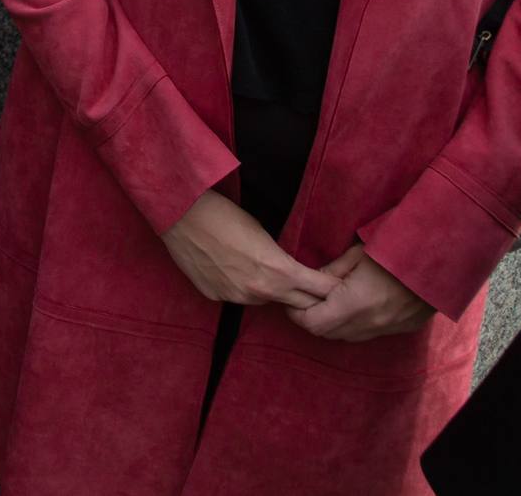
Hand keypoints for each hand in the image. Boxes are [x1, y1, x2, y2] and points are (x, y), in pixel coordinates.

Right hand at [160, 190, 341, 307]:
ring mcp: (236, 298)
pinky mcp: (215, 297)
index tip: (340, 285)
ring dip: (269, 291)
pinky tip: (227, 266)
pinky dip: (239, 287)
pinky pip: (237, 296)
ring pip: (265, 301)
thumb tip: (288, 273)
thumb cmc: (225, 214)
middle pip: (300, 305)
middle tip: (309, 286)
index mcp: (279, 271)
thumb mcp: (265, 235)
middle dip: (308, 297)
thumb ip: (280, 262)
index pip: (321, 291)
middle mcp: (260, 292)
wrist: (180, 214)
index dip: (333, 288)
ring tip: (254, 266)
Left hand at [287, 243, 435, 340]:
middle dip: (314, 319)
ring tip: (331, 302)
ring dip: (335, 324)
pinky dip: (357, 324)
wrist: (445, 258)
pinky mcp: (404, 328)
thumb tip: (312, 281)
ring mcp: (390, 328)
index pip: (313, 323)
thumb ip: (332, 271)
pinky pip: (371, 333)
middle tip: (308, 300)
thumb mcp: (358, 254)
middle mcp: (371, 323)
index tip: (294, 300)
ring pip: (350, 336)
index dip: (298, 314)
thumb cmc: (398, 249)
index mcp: (356, 304)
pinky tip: (357, 307)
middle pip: (329, 333)